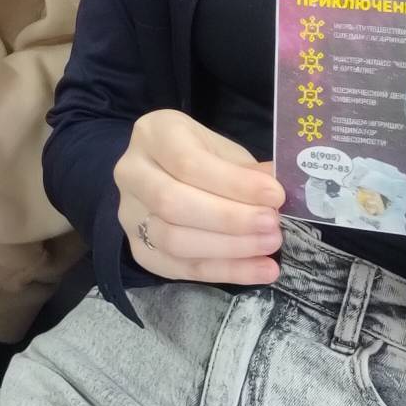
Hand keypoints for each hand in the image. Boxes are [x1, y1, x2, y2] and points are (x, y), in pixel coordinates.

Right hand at [112, 109, 286, 285]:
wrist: (163, 173)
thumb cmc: (200, 155)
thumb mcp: (223, 150)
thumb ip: (246, 170)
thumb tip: (276, 190)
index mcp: (153, 134)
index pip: (188, 163)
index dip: (234, 183)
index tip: (275, 195)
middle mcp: (131, 173)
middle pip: (173, 204)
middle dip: (230, 219)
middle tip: (272, 225)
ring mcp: (129, 215)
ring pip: (173, 240)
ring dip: (229, 249)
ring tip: (269, 246)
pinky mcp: (140, 251)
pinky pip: (181, 268)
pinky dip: (225, 272)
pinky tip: (260, 269)